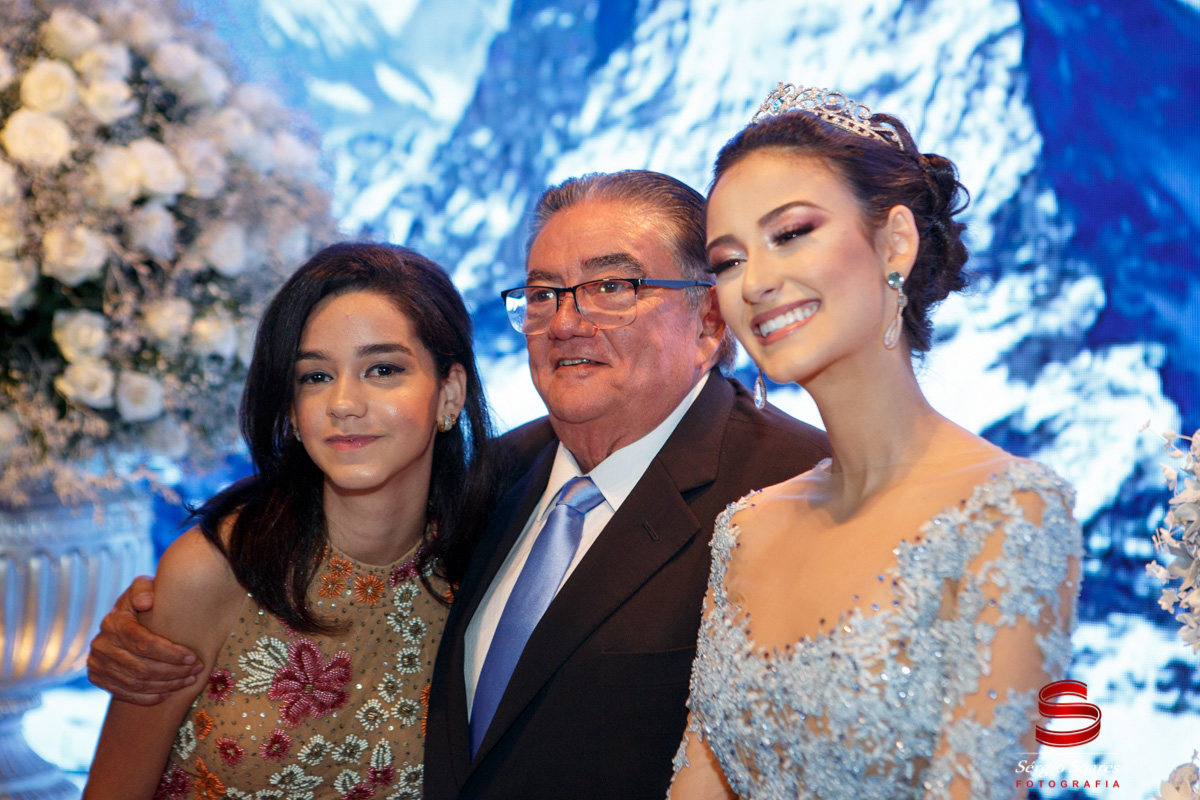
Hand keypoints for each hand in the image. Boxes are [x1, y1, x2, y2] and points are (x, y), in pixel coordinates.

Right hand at [86, 575, 203, 704]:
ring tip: (188, 680)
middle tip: (196, 670)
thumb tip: (147, 602)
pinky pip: (124, 694)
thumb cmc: (142, 601)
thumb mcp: (142, 587)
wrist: (121, 619)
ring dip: (166, 685)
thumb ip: (143, 589)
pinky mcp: (97, 678)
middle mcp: (101, 644)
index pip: (143, 643)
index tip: (192, 657)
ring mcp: (97, 663)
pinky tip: (167, 693)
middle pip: (142, 667)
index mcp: (113, 622)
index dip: (170, 653)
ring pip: (136, 683)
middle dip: (173, 671)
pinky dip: (148, 697)